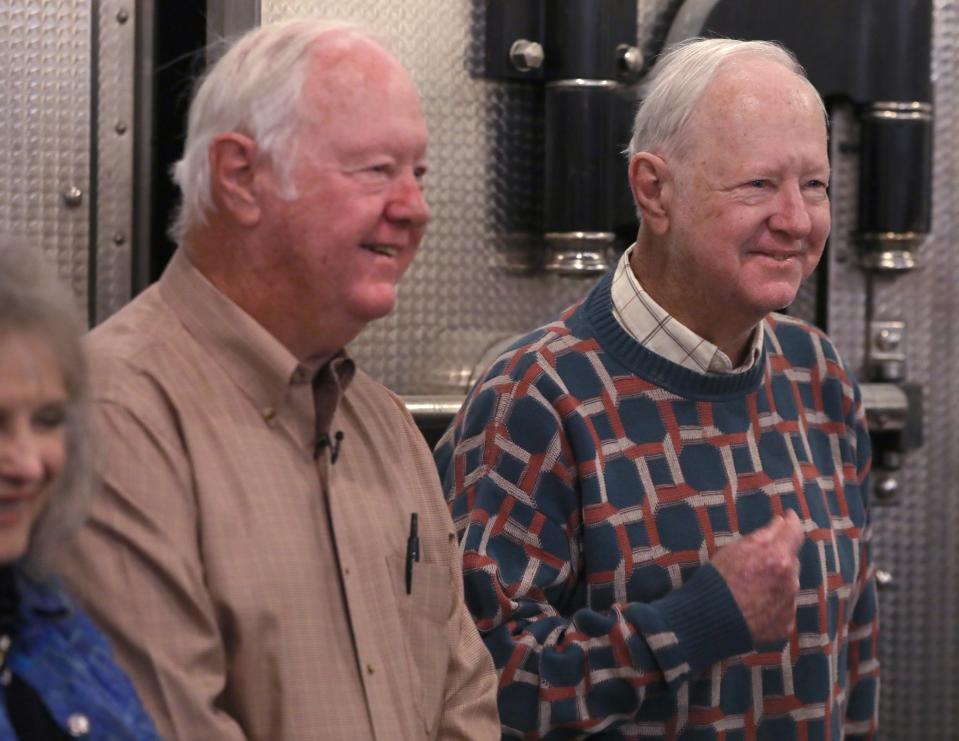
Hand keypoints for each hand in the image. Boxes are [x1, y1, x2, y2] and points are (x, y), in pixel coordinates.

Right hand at [710, 510, 803, 645]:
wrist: (710, 619)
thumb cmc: (719, 579)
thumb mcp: (736, 548)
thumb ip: (764, 533)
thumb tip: (781, 521)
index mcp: (779, 558)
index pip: (795, 532)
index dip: (792, 522)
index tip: (788, 516)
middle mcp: (790, 581)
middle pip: (791, 562)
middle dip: (779, 558)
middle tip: (757, 562)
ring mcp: (789, 605)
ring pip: (788, 586)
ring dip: (777, 583)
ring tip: (751, 587)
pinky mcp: (786, 625)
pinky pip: (784, 609)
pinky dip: (773, 605)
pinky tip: (754, 606)